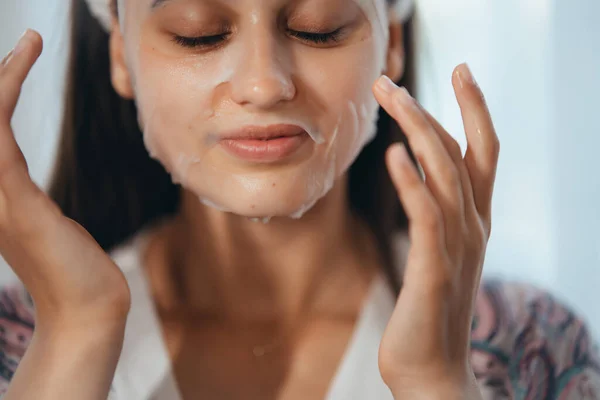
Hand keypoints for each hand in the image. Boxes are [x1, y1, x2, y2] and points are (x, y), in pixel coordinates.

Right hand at [0, 30, 130, 333]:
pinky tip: (18, 67)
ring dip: (3, 77)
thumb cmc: (76, 271)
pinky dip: (5, 96)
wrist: (87, 310)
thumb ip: (26, 201)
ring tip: (29, 42)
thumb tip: (22, 184)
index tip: (16, 60)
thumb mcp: (48, 226)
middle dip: (0, 79)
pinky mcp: (14, 199)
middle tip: (27, 42)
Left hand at [372, 64, 499, 398]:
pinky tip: (393, 156)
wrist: (432, 370)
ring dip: (418, 132)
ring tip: (390, 98)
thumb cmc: (429, 310)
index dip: (474, 110)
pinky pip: (426, 217)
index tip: (462, 71)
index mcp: (473, 220)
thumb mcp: (437, 253)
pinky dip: (412, 184)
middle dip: (430, 110)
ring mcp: (457, 247)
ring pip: (444, 175)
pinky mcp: (433, 269)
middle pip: (458, 153)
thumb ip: (435, 213)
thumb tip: (417, 172)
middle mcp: (472, 227)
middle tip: (390, 81)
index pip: (480, 152)